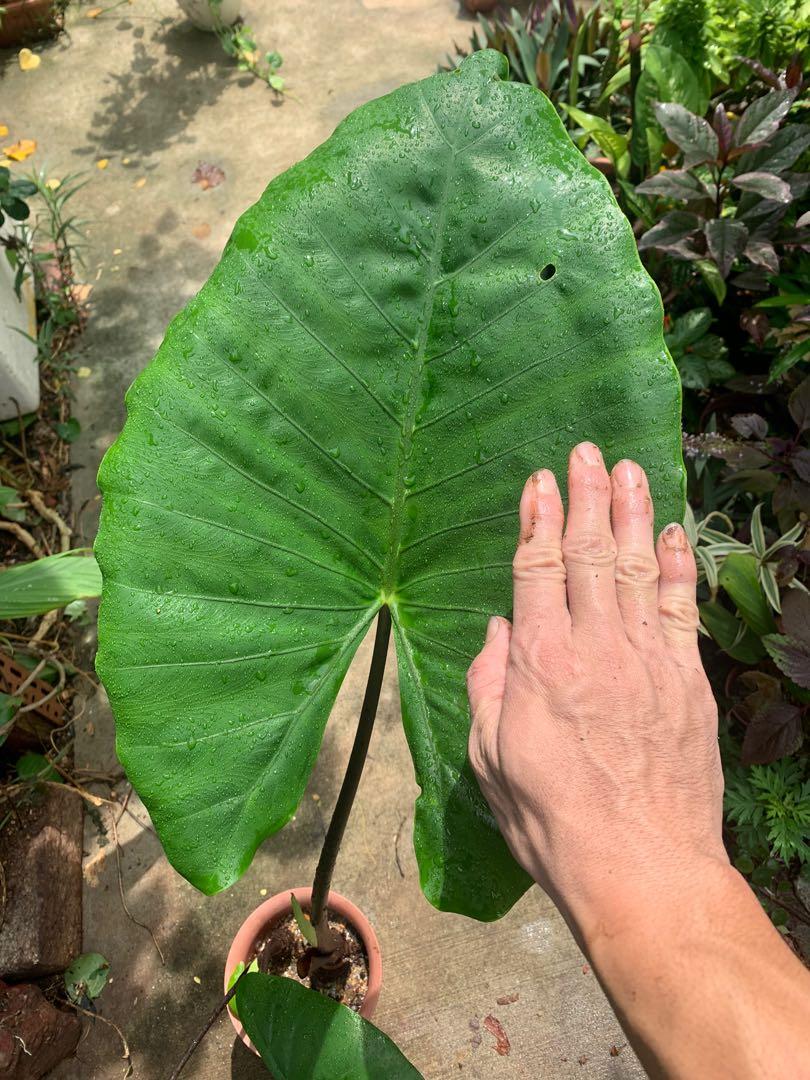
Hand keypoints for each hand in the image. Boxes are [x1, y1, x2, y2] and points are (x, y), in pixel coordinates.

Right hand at [467, 441, 727, 941]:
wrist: (640, 868)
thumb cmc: (552, 822)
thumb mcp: (489, 759)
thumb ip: (488, 687)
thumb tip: (499, 634)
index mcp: (539, 664)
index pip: (538, 570)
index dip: (539, 519)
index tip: (539, 481)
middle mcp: (595, 647)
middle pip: (591, 554)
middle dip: (587, 497)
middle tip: (587, 452)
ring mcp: (648, 660)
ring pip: (640, 567)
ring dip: (633, 513)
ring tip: (630, 468)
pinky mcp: (687, 682)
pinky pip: (682, 608)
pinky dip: (678, 566)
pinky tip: (673, 531)